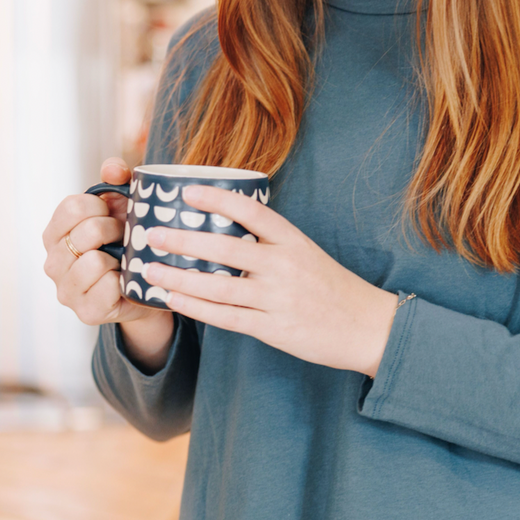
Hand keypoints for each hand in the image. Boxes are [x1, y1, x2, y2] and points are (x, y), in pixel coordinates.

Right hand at [43, 158, 174, 368]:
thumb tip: (113, 169)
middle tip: (126, 235)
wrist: (144, 289)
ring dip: (119, 256)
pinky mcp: (85, 312)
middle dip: (115, 229)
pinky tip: (124, 281)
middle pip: (86, 232)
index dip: (100, 205)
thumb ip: (116, 181)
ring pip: (94, 261)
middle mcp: (52, 263)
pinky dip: (122, 281)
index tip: (113, 212)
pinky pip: (106, 287)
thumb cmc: (127, 243)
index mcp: (54, 234)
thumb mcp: (121, 208)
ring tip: (125, 258)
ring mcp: (66, 290)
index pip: (71, 207)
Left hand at [140, 185, 399, 376]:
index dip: (216, 199)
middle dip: (184, 241)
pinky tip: (173, 298)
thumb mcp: (306, 253)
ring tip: (150, 268)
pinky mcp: (272, 328)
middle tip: (152, 233)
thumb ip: (269, 242)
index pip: (250, 211)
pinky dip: (195, 308)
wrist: (369, 327)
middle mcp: (284, 266)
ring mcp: (277, 298)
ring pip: (218, 287)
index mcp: (292, 240)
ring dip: (179, 277)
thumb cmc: (330, 287)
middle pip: (225, 249)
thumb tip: (222, 227)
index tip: (186, 191)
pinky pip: (225, 317)